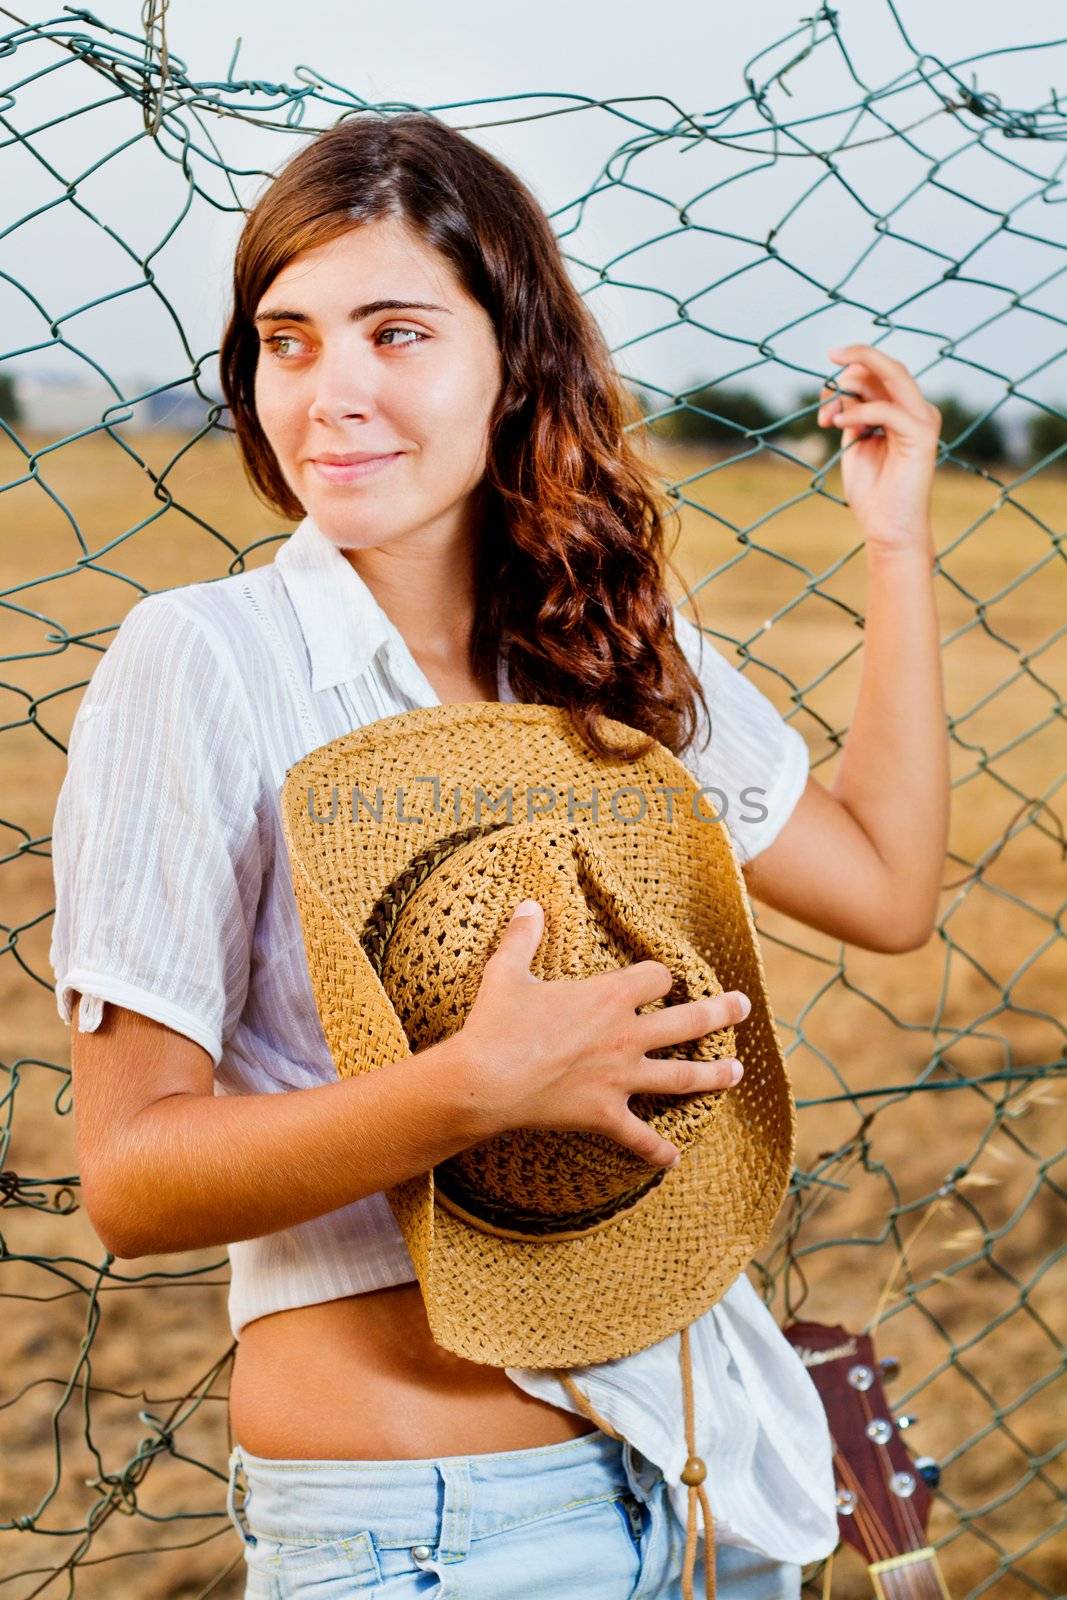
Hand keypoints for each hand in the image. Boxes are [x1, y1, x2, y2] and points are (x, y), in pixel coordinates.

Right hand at [451, 899, 750, 1168]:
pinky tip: (673, 1159)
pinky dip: (658, 1150)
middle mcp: (625, 1035)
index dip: (661, 976)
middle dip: (720, 1013)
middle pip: (689, 1021)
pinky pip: (640, 1137)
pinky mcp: (605, 1114)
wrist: (483, 1080)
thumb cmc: (496, 1024)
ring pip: (681, 1077)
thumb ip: (523, 937)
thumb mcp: (507, 972)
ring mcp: (620, 1078)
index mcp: (608, 996)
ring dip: (713, 1075)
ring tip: (737, 1071)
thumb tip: (529, 904)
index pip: (657, 977)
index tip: (660, 979)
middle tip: (743, 1007)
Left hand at [817, 343, 940, 552]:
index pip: (878, 373)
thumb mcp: (855, 439)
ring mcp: (923, 419)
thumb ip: (852, 410)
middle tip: (828, 369)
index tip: (823, 391)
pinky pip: (887, 409)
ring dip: (851, 388)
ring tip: (828, 417)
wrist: (887, 527)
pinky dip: (858, 412)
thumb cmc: (872, 489)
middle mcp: (918, 408)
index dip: (848, 373)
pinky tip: (838, 424)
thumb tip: (841, 384)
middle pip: (887, 366)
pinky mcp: (922, 434)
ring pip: (892, 375)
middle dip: (853, 363)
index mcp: (903, 409)